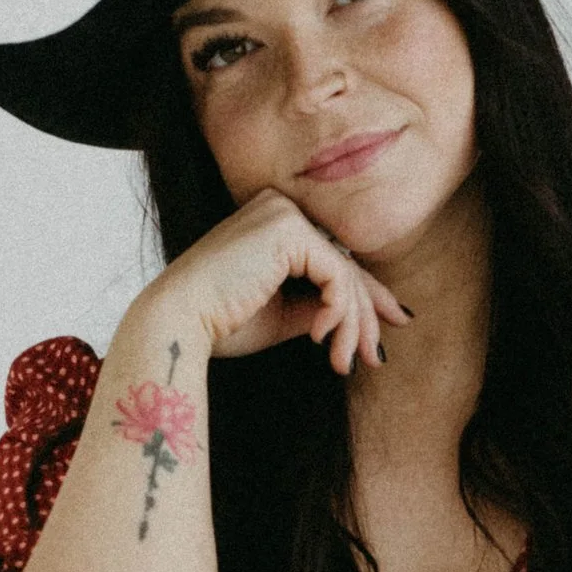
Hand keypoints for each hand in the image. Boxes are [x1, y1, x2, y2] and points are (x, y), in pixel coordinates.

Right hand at [142, 188, 411, 375]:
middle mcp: (280, 208)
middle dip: (366, 317)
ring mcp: (284, 213)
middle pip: (344, 266)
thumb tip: (365, 317)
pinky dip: (337, 311)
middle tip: (374, 359)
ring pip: (345, 274)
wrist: (177, 323)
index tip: (394, 323)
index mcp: (274, 222)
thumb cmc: (221, 323)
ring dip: (352, 325)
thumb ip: (320, 305)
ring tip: (342, 362)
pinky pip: (336, 275)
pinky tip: (318, 338)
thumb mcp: (284, 313)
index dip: (368, 296)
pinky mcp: (288, 230)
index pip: (332, 259)